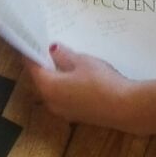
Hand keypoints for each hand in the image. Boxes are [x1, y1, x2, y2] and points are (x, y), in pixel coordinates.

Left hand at [25, 44, 147, 133]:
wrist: (124, 108)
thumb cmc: (101, 82)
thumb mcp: (82, 61)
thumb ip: (64, 55)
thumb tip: (52, 49)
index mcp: (48, 87)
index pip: (32, 67)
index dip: (31, 53)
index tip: (31, 41)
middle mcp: (50, 103)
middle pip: (40, 80)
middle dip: (42, 65)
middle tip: (46, 47)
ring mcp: (63, 112)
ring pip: (51, 90)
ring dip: (53, 76)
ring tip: (61, 60)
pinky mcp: (75, 116)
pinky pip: (62, 97)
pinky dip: (63, 86)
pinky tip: (74, 77)